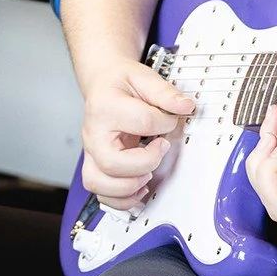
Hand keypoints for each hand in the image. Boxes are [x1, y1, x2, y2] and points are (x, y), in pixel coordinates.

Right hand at [80, 58, 194, 209]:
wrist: (102, 84)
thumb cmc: (120, 83)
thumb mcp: (144, 77)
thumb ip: (165, 92)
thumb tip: (185, 106)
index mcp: (106, 107)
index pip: (142, 122)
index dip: (165, 122)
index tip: (170, 119)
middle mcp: (93, 133)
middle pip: (112, 163)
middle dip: (145, 161)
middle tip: (160, 148)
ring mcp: (91, 152)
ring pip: (99, 183)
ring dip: (129, 185)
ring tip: (148, 173)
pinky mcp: (94, 165)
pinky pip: (100, 193)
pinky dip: (121, 199)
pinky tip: (139, 188)